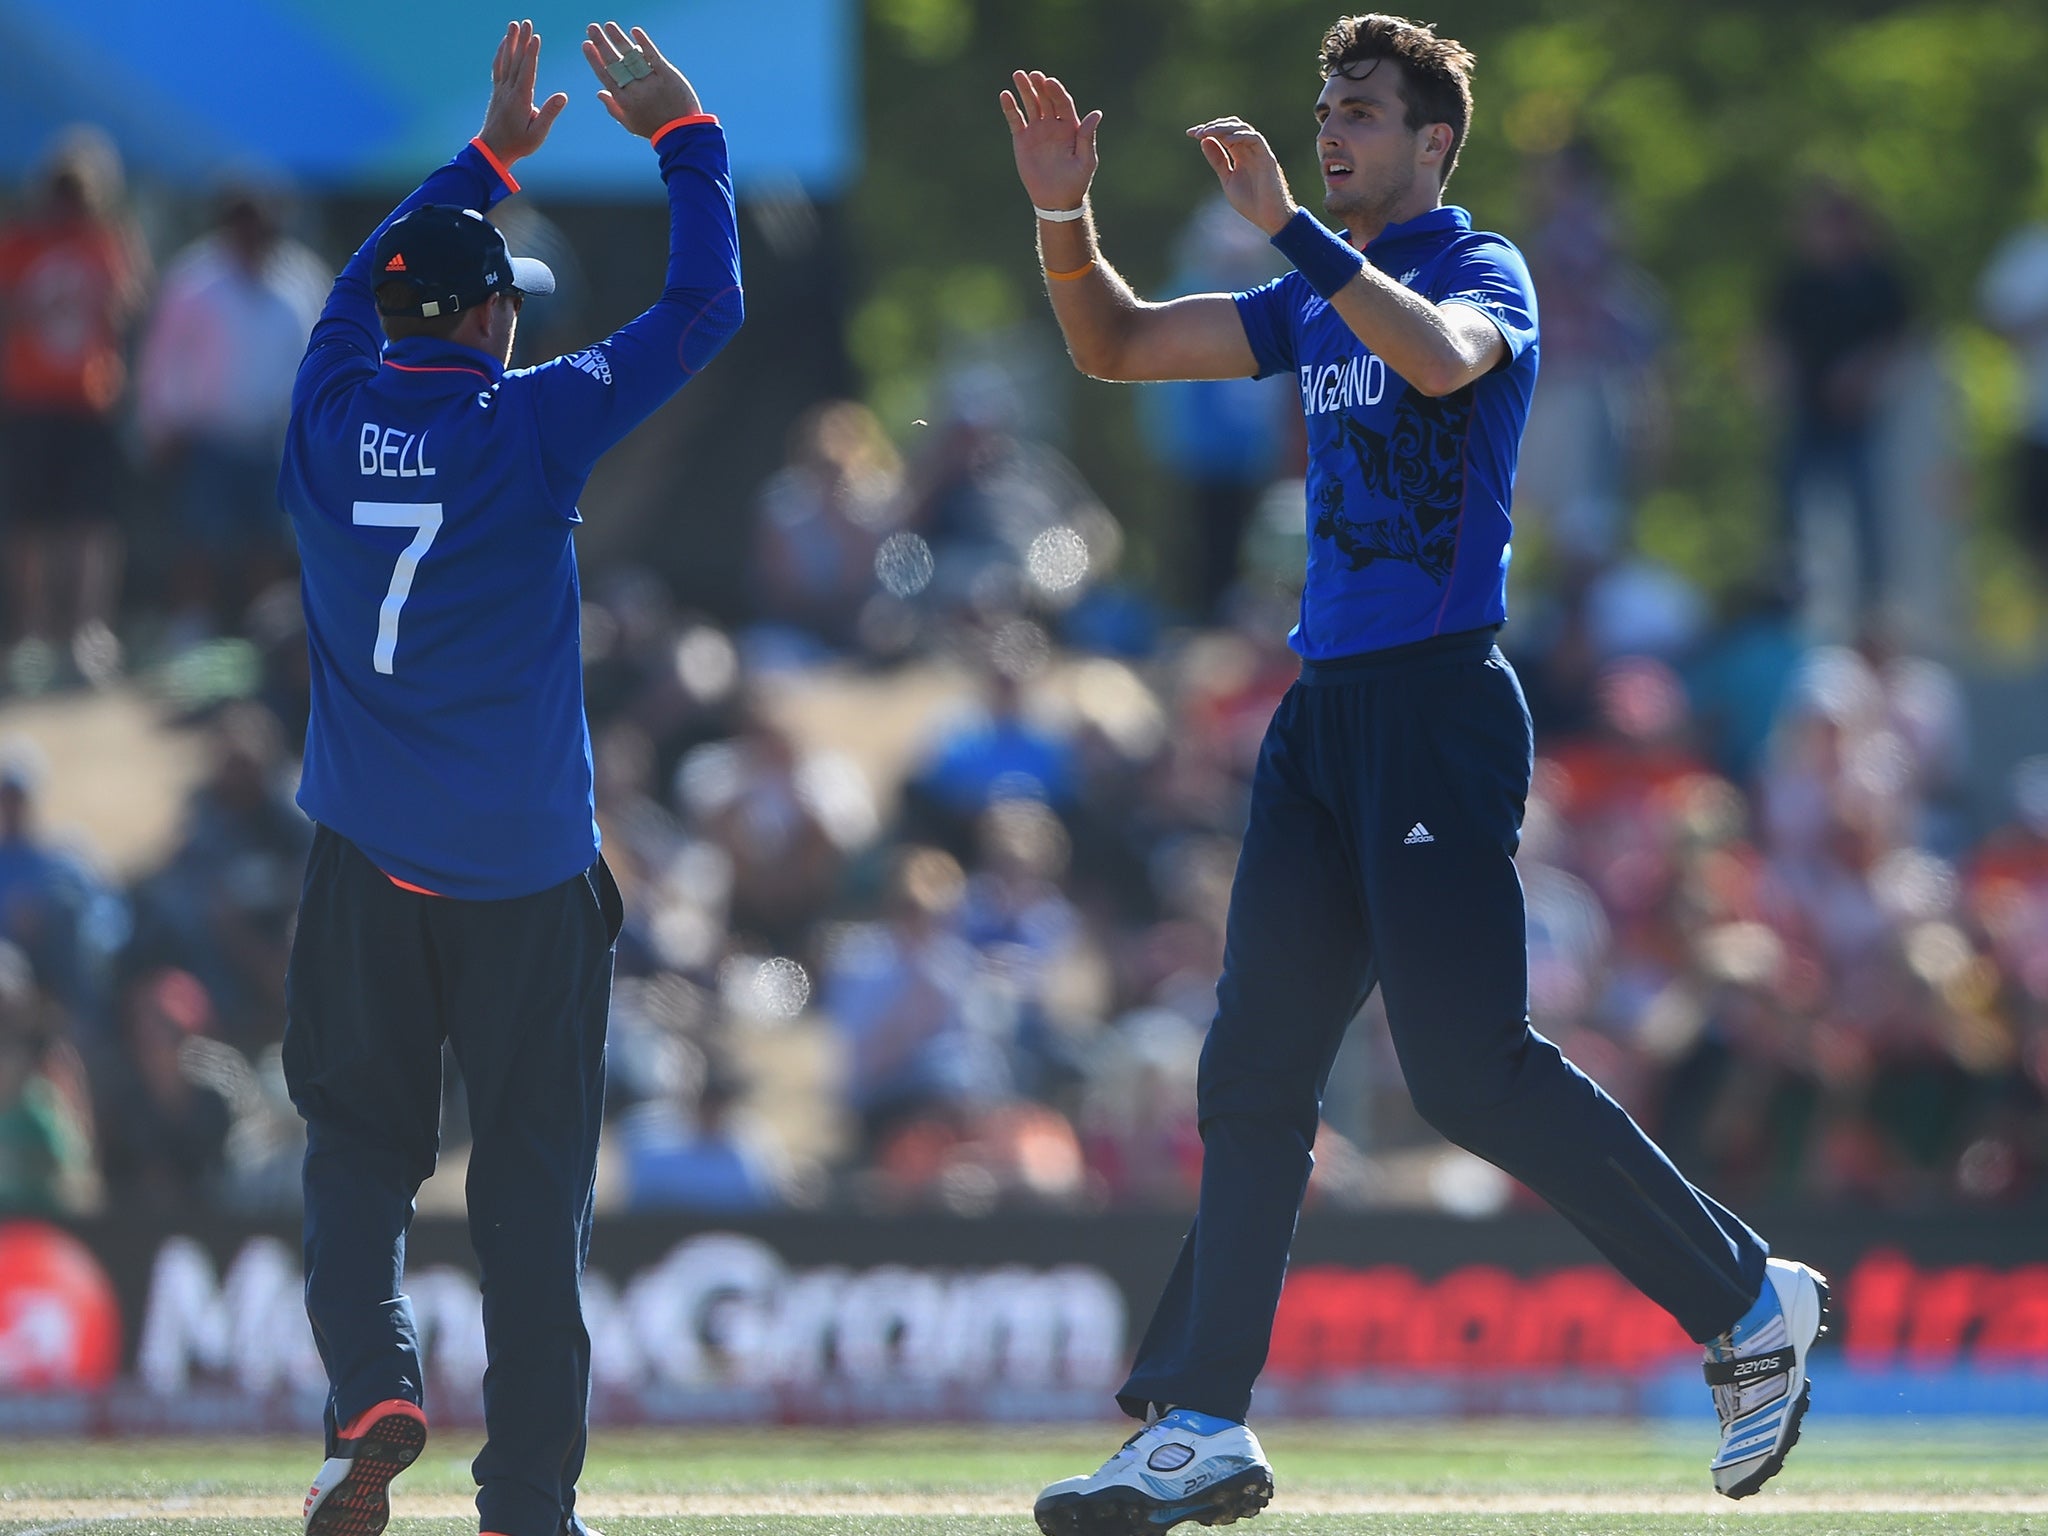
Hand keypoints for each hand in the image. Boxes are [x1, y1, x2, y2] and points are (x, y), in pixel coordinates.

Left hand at [479, 20, 569, 165]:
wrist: (493, 150)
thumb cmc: (518, 145)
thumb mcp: (537, 135)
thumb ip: (549, 114)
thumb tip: (562, 96)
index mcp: (520, 100)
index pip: (527, 71)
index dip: (531, 53)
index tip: (535, 36)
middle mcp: (508, 90)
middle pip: (516, 60)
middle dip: (521, 40)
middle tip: (526, 22)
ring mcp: (501, 90)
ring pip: (505, 60)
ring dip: (509, 41)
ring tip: (514, 25)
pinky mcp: (497, 92)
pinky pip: (498, 67)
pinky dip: (500, 53)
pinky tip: (503, 43)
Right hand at [582, 21, 702, 137]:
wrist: (683, 132)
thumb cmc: (654, 129)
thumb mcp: (631, 123)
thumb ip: (613, 108)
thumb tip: (599, 92)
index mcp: (624, 101)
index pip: (605, 76)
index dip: (594, 59)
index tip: (586, 45)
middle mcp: (635, 90)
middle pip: (615, 62)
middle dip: (601, 44)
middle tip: (591, 28)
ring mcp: (651, 81)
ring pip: (631, 56)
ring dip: (619, 38)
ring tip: (608, 25)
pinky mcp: (668, 75)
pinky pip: (653, 56)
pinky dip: (644, 42)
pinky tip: (635, 31)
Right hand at [1000, 71, 1100, 213]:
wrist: (1056, 200)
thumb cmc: (1075, 182)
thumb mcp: (1086, 161)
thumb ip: (1088, 137)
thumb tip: (1096, 113)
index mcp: (1070, 127)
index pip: (1063, 103)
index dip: (1056, 91)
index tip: (1049, 82)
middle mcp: (1053, 124)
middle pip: (1046, 99)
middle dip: (1040, 86)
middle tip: (1033, 75)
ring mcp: (1037, 131)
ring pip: (1030, 105)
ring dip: (1025, 90)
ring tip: (1018, 75)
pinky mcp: (1022, 139)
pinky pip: (1015, 120)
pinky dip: (1010, 108)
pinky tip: (1005, 95)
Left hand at [1187, 117, 1296, 235]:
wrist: (1268, 218)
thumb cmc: (1251, 202)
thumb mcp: (1227, 179)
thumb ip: (1218, 160)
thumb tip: (1204, 141)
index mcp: (1240, 155)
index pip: (1223, 135)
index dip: (1207, 131)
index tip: (1190, 133)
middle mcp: (1250, 150)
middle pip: (1232, 127)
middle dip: (1213, 127)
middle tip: (1197, 132)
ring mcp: (1259, 153)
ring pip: (1243, 129)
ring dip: (1224, 128)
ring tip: (1207, 132)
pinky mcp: (1267, 158)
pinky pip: (1255, 139)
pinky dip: (1240, 137)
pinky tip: (1226, 142)